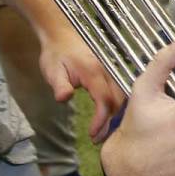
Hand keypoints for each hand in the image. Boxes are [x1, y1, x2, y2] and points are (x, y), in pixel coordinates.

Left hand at [38, 25, 124, 143]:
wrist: (61, 36)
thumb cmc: (56, 54)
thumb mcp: (52, 70)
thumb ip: (59, 85)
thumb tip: (64, 98)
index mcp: (93, 72)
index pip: (104, 100)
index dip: (101, 120)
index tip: (92, 135)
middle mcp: (106, 72)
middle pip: (118, 101)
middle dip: (110, 122)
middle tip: (98, 139)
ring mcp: (110, 72)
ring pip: (121, 97)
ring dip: (115, 115)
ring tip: (103, 132)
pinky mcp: (110, 73)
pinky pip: (118, 91)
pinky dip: (115, 107)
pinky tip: (108, 117)